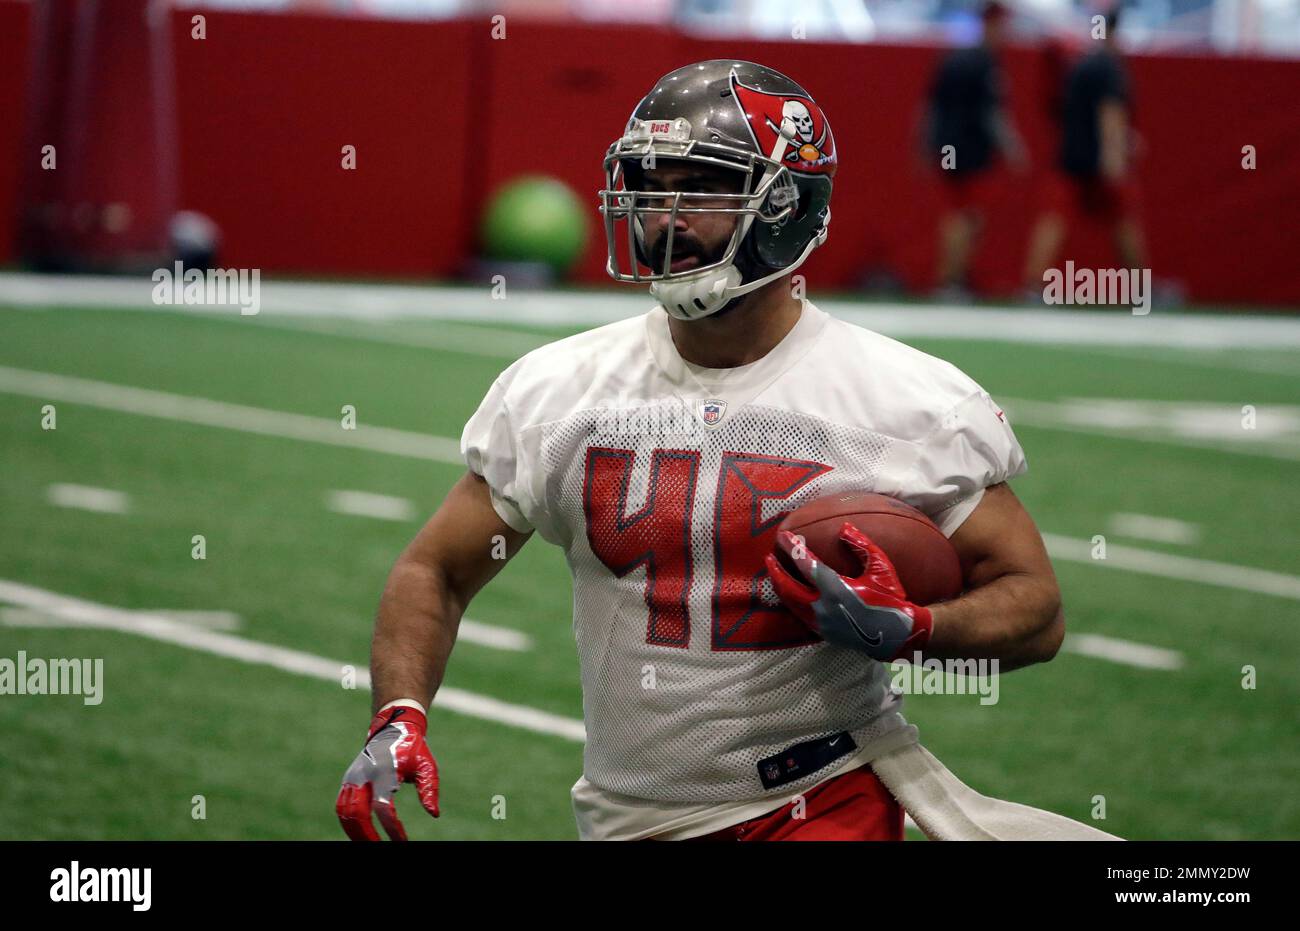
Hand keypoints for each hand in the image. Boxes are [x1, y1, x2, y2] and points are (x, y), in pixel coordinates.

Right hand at [336, 704, 439, 840]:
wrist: (393, 729)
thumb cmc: (413, 750)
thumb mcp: (426, 766)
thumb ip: (429, 789)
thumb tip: (434, 814)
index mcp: (384, 771)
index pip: (383, 808)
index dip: (392, 828)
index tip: (401, 842)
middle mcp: (364, 774)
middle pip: (357, 813)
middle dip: (366, 835)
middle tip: (379, 847)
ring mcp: (352, 776)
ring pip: (344, 812)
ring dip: (354, 831)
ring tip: (368, 843)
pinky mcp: (348, 779)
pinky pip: (342, 806)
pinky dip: (349, 822)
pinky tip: (361, 834)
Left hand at [764, 522, 932, 661]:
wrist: (897, 634)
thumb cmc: (890, 597)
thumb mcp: (880, 567)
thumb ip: (861, 545)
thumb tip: (843, 528)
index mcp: (837, 589)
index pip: (807, 564)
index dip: (793, 548)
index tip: (784, 535)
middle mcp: (824, 608)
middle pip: (789, 588)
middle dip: (776, 571)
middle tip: (769, 557)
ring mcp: (821, 623)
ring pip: (791, 603)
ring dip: (781, 587)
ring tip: (775, 573)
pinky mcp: (823, 632)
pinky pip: (800, 614)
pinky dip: (791, 601)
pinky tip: (790, 592)